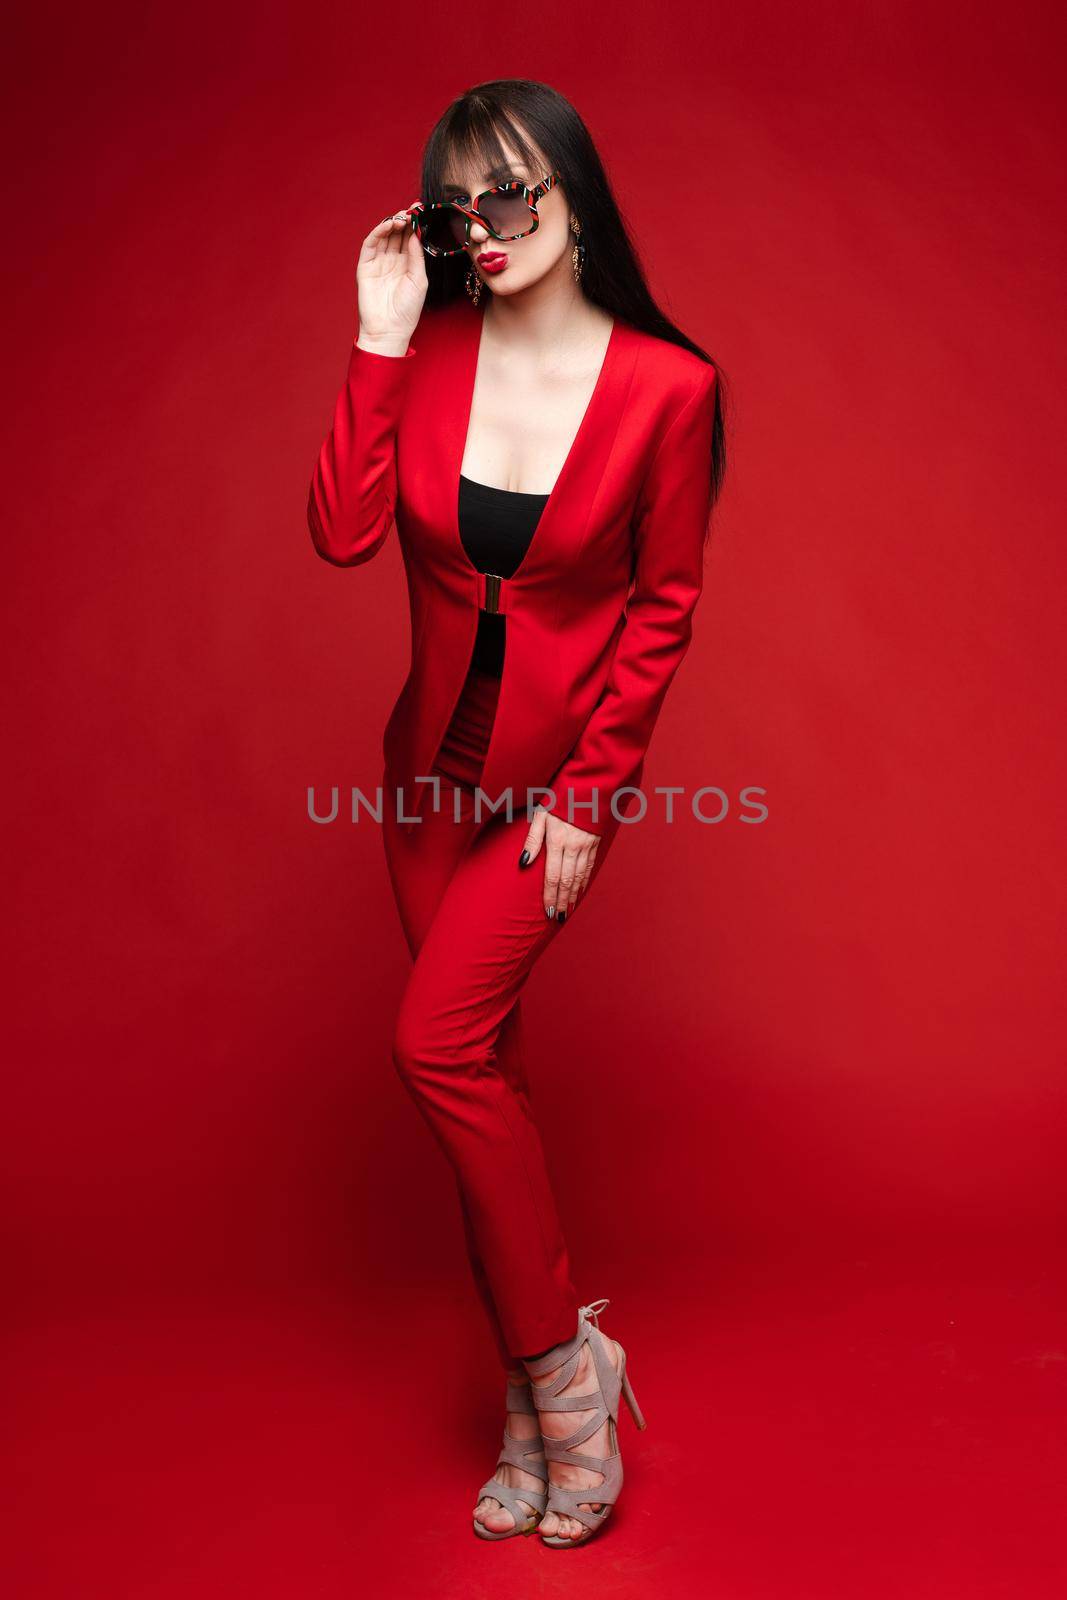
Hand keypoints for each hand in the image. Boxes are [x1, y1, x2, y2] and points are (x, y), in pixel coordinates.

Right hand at [355, 199, 427, 354]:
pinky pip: (370, 244)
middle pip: (398, 233)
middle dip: (405, 220)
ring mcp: (378, 262)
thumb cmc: (407, 310)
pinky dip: (378, 232)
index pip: (410, 238)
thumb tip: (415, 233)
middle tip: (414, 209)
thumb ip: (417, 256)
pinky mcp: (365, 266)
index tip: (423, 211)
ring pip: (384, 236)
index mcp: (407, 264)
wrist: (389, 330)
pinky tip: (389, 225)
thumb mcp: (419, 280)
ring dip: (393, 223)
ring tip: (403, 216)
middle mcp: (392, 260)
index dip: (415, 225)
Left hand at [519, 808, 599, 920]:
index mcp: (557, 840)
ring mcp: (586, 846)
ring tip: (567, 910)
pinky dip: (583, 883)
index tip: (548, 911)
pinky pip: (589, 868)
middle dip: (562, 901)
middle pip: (567, 881)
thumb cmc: (558, 800)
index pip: (553, 876)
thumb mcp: (540, 815)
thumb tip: (523, 864)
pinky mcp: (594, 844)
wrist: (587, 787)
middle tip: (558, 917)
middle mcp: (574, 846)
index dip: (550, 896)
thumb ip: (532, 840)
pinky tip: (579, 892)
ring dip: (573, 896)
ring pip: (579, 877)